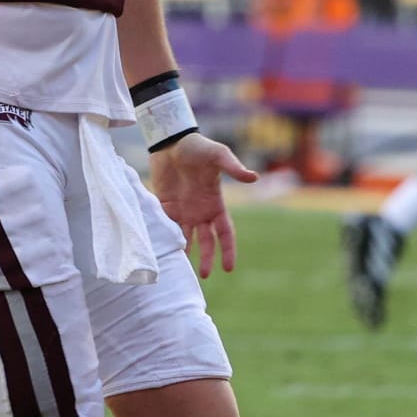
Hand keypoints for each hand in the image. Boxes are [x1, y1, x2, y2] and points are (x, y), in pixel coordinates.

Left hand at [150, 134, 257, 278]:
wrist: (171, 141)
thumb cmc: (198, 147)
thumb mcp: (218, 155)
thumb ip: (233, 167)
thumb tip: (254, 177)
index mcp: (215, 203)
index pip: (225, 233)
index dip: (228, 250)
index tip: (228, 268)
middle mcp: (200, 211)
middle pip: (206, 241)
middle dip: (206, 258)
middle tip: (204, 276)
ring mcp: (182, 210)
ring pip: (185, 238)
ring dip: (184, 253)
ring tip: (180, 269)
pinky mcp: (165, 205)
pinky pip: (166, 226)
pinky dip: (165, 238)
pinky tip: (162, 251)